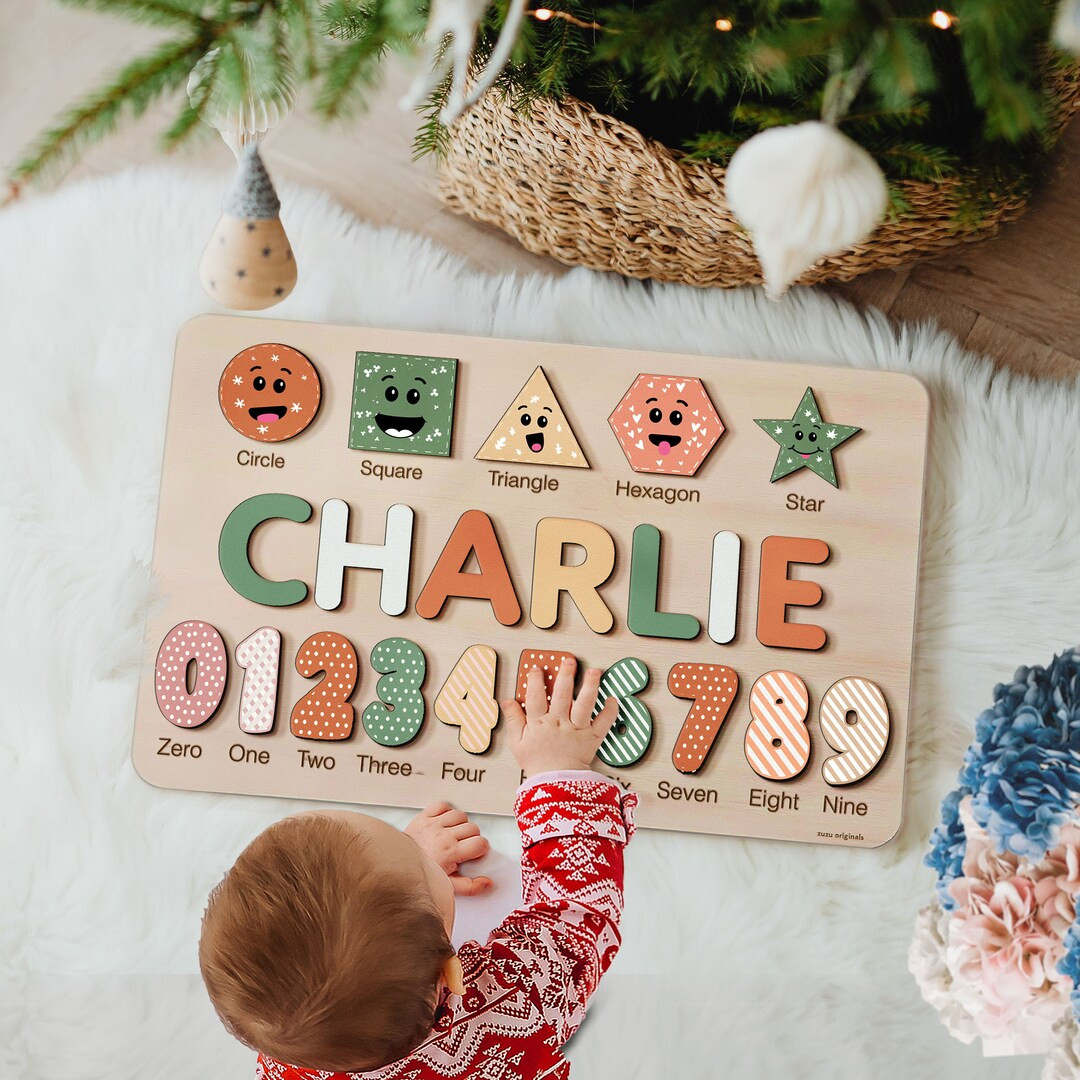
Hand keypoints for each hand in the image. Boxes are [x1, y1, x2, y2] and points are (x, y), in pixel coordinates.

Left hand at [405, 802, 492, 895]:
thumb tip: (486, 883)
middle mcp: (443, 836)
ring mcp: (433, 824)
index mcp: (451, 852)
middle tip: (463, 845)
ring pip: (460, 815)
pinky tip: (444, 822)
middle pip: (472, 828)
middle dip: (471, 837)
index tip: (475, 852)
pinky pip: (442, 806)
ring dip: (460, 823)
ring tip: (454, 834)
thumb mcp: (447, 886)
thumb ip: (470, 886)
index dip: (480, 848)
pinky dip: (445, 811)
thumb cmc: (421, 874)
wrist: (397, 865)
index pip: (480, 843)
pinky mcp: (424, 817)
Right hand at [501, 656, 617, 777]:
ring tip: (594, 672)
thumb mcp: (517, 743)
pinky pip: (604, 723)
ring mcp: (577, 730)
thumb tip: (507, 700)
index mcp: (539, 723)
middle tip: (569, 661)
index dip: (535, 681)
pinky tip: (612, 699)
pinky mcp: (592, 738)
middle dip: (566, 676)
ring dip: (591, 687)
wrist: (555, 785)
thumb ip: (512, 719)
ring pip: (585, 705)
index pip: (536, 697)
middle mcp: (559, 723)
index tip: (537, 668)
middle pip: (563, 695)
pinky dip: (610, 711)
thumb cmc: (537, 763)